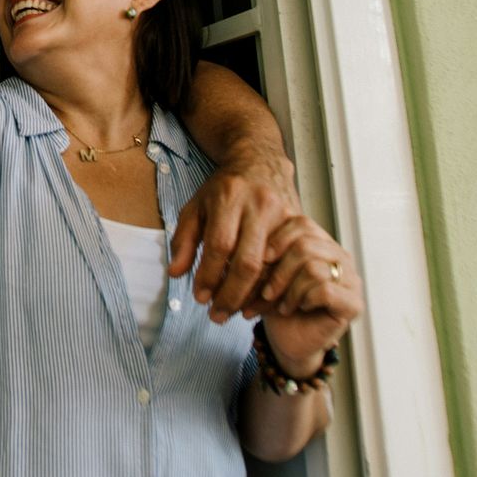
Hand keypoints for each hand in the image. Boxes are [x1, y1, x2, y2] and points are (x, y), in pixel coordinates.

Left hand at [168, 149, 303, 320]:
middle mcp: (260, 205)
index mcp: (230, 197)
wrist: (261, 161)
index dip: (209, 276)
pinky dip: (271, 287)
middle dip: (232, 294)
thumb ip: (184, 240)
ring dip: (252, 296)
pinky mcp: (299, 225)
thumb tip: (176, 274)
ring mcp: (284, 214)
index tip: (199, 298)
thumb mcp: (197, 206)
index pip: (219, 245)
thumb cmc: (224, 188)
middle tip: (217, 316)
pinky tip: (257, 300)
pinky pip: (286, 264)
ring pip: (271, 267)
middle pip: (248, 261)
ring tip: (236, 313)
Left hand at [255, 216, 361, 371]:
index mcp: (323, 243)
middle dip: (279, 270)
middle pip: (306, 244)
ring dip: (288, 289)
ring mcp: (352, 280)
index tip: (262, 260)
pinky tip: (299, 308)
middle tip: (266, 292)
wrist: (287, 341)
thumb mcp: (267, 274)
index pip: (302, 224)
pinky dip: (304, 300)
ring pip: (313, 267)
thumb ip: (266, 255)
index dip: (277, 240)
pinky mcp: (354, 304)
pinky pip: (324, 290)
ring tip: (281, 304)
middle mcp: (341, 257)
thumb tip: (252, 245)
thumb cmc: (278, 304)